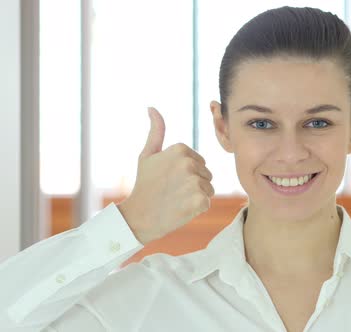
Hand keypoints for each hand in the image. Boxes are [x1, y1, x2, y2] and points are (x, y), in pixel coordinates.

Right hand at [117, 107, 213, 244]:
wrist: (138, 217)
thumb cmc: (144, 185)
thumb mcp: (147, 155)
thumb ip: (156, 131)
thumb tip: (152, 108)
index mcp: (180, 149)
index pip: (199, 161)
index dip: (186, 173)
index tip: (169, 179)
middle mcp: (189, 163)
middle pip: (206, 174)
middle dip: (193, 184)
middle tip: (172, 191)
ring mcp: (195, 181)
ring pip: (209, 188)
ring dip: (196, 196)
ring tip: (176, 200)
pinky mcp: (200, 200)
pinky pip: (207, 202)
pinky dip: (196, 208)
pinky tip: (181, 208)